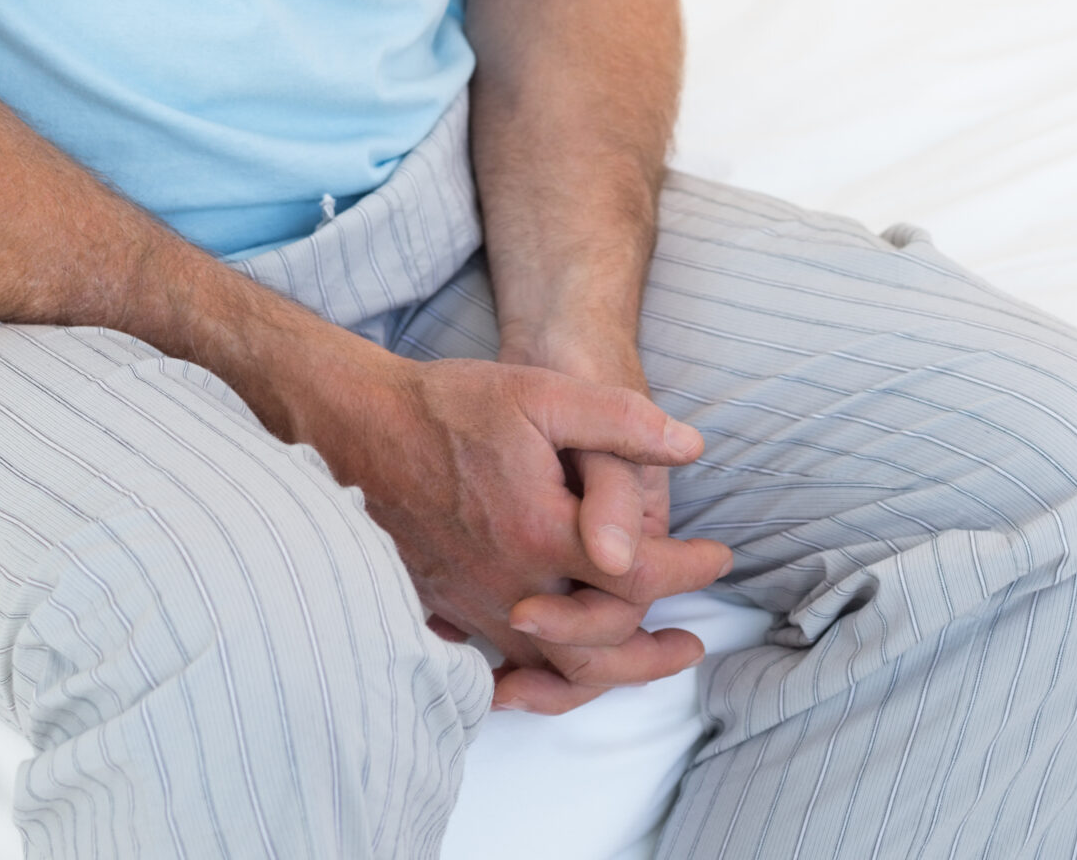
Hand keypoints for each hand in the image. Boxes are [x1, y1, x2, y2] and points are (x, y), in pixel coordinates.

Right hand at [308, 346, 731, 714]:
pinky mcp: (446, 610)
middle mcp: (512, 585)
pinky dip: (539, 684)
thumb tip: (691, 446)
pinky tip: (554, 678)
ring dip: (608, 676)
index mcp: (543, 533)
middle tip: (693, 640)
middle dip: (656, 650)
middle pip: (602, 648)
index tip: (718, 556)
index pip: (640, 577)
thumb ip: (620, 419)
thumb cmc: (451, 406)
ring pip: (553, 673)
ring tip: (642, 664)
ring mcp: (474, 606)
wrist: (358, 428)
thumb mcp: (541, 392)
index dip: (690, 570)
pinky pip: (501, 669)